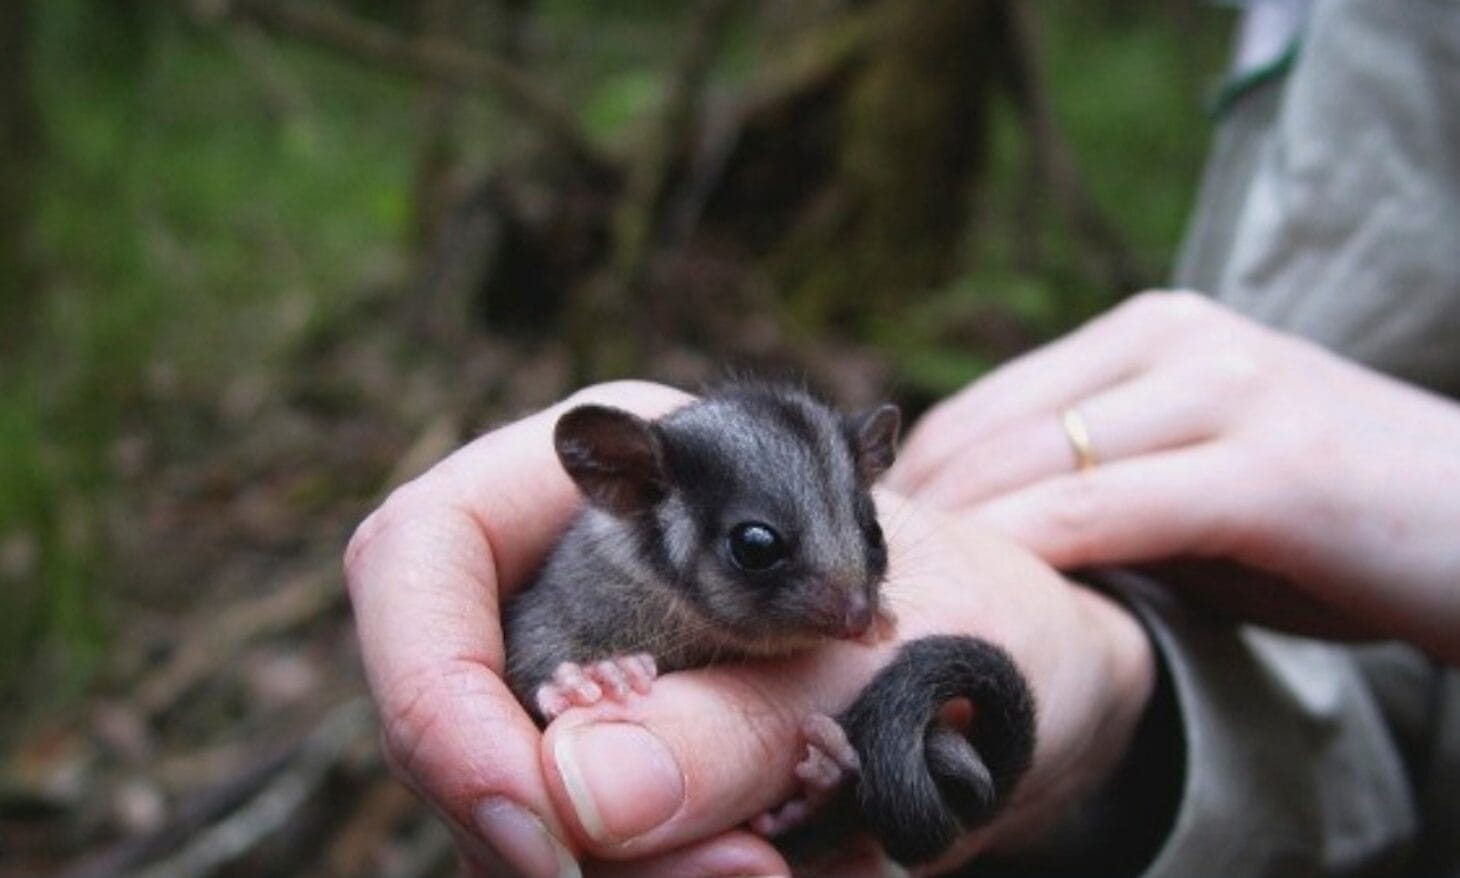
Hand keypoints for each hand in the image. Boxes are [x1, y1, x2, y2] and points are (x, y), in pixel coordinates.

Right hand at [345, 381, 1154, 876]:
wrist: (1046, 698)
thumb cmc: (984, 619)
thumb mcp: (886, 657)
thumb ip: (732, 717)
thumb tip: (576, 792)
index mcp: (627, 475)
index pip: (425, 549)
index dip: (432, 684)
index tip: (532, 823)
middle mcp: (584, 578)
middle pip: (454, 704)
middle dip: (548, 821)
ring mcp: (599, 685)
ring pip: (520, 804)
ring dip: (631, 868)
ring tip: (781, 876)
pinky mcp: (635, 778)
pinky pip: (595, 847)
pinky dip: (667, 876)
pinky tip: (777, 872)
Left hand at [888, 291, 1459, 662]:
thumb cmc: (1333, 525)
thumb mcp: (1198, 487)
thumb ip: (1102, 490)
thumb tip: (986, 541)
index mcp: (1149, 332)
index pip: (985, 407)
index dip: (914, 485)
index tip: (865, 554)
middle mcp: (1177, 338)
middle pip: (991, 430)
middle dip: (916, 516)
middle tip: (857, 587)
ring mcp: (1225, 390)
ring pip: (1033, 464)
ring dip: (957, 538)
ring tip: (900, 602)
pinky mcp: (1266, 468)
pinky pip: (1103, 511)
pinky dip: (1032, 553)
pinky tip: (990, 596)